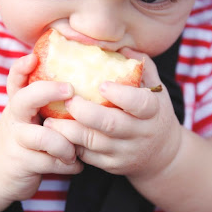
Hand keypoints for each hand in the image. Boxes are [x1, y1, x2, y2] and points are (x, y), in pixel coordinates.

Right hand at [0, 54, 83, 202]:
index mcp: (18, 105)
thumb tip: (85, 89)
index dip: (21, 67)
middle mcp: (15, 118)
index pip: (15, 80)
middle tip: (70, 91)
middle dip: (48, 91)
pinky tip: (75, 166)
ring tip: (74, 153)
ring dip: (65, 145)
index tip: (33, 57)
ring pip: (44, 137)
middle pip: (25, 99)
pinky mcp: (21, 162)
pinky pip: (50, 162)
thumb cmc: (23, 141)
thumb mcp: (28, 118)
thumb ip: (46, 105)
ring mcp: (16, 140)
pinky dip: (68, 165)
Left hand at [42, 49, 181, 181]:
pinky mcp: (112, 165)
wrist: (162, 156)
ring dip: (68, 130)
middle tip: (67, 100)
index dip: (120, 95)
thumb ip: (141, 66)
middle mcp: (141, 134)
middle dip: (85, 112)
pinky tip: (56, 133)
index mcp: (153, 112)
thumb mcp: (156, 90)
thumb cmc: (154, 114)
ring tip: (49, 118)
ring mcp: (125, 152)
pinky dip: (70, 144)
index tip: (101, 85)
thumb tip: (120, 46)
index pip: (140, 104)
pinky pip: (87, 156)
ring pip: (93, 143)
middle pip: (111, 125)